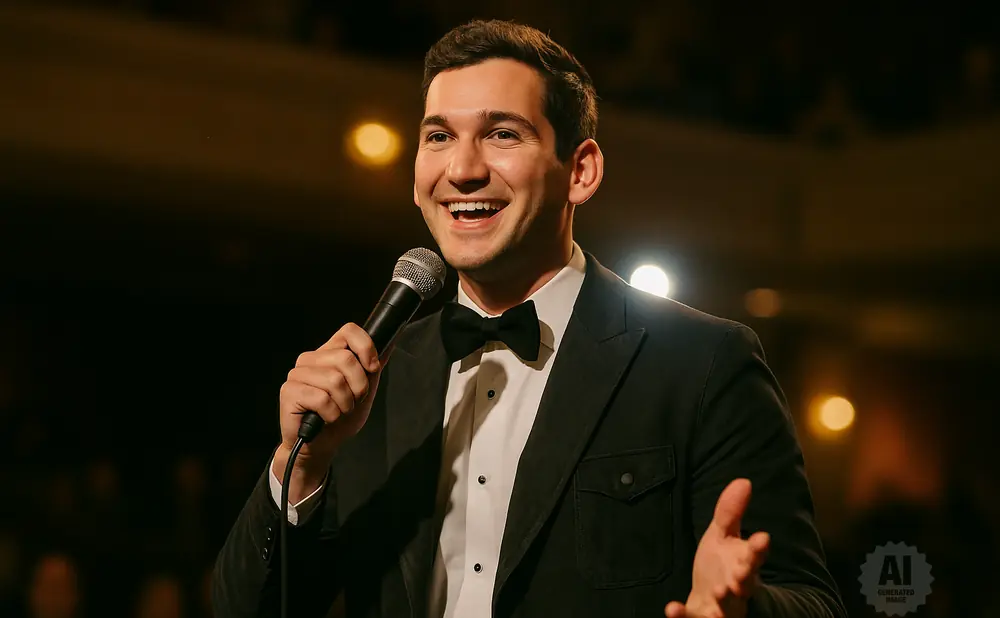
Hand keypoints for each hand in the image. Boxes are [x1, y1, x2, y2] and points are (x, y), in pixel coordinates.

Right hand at [272, 323, 384, 501]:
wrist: (321, 445)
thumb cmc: (341, 417)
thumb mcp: (365, 390)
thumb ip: (372, 368)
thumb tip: (388, 345)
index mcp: (329, 353)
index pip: (348, 331)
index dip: (365, 347)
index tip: (372, 368)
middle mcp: (311, 359)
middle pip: (345, 358)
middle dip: (358, 386)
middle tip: (352, 401)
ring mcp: (298, 374)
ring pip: (335, 380)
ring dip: (344, 404)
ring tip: (337, 411)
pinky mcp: (289, 391)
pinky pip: (322, 399)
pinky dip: (331, 414)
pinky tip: (324, 418)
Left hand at [664, 479, 769, 617]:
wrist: (709, 602)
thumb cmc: (719, 565)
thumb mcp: (722, 535)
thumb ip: (730, 512)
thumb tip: (743, 480)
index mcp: (744, 563)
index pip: (754, 555)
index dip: (758, 548)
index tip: (762, 537)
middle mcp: (737, 588)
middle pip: (745, 585)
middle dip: (744, 580)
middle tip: (741, 576)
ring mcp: (721, 607)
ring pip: (726, 608)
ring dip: (724, 603)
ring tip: (720, 593)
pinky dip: (682, 616)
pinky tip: (671, 609)